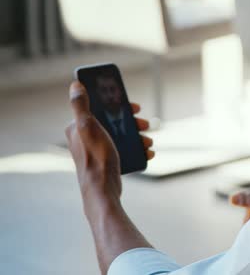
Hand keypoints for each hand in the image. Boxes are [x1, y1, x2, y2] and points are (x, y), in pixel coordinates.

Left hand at [64, 81, 153, 214]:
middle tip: (145, 125)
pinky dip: (137, 150)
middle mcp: (86, 137)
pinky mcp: (107, 160)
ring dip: (138, 137)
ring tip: (148, 142)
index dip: (118, 105)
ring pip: (122, 136)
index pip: (100, 108)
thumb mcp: (88, 127)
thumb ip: (80, 106)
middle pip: (114, 122)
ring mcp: (97, 149)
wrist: (103, 191)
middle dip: (132, 122)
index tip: (134, 107)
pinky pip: (125, 150)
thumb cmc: (95, 159)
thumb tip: (75, 85)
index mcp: (78, 127)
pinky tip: (147, 152)